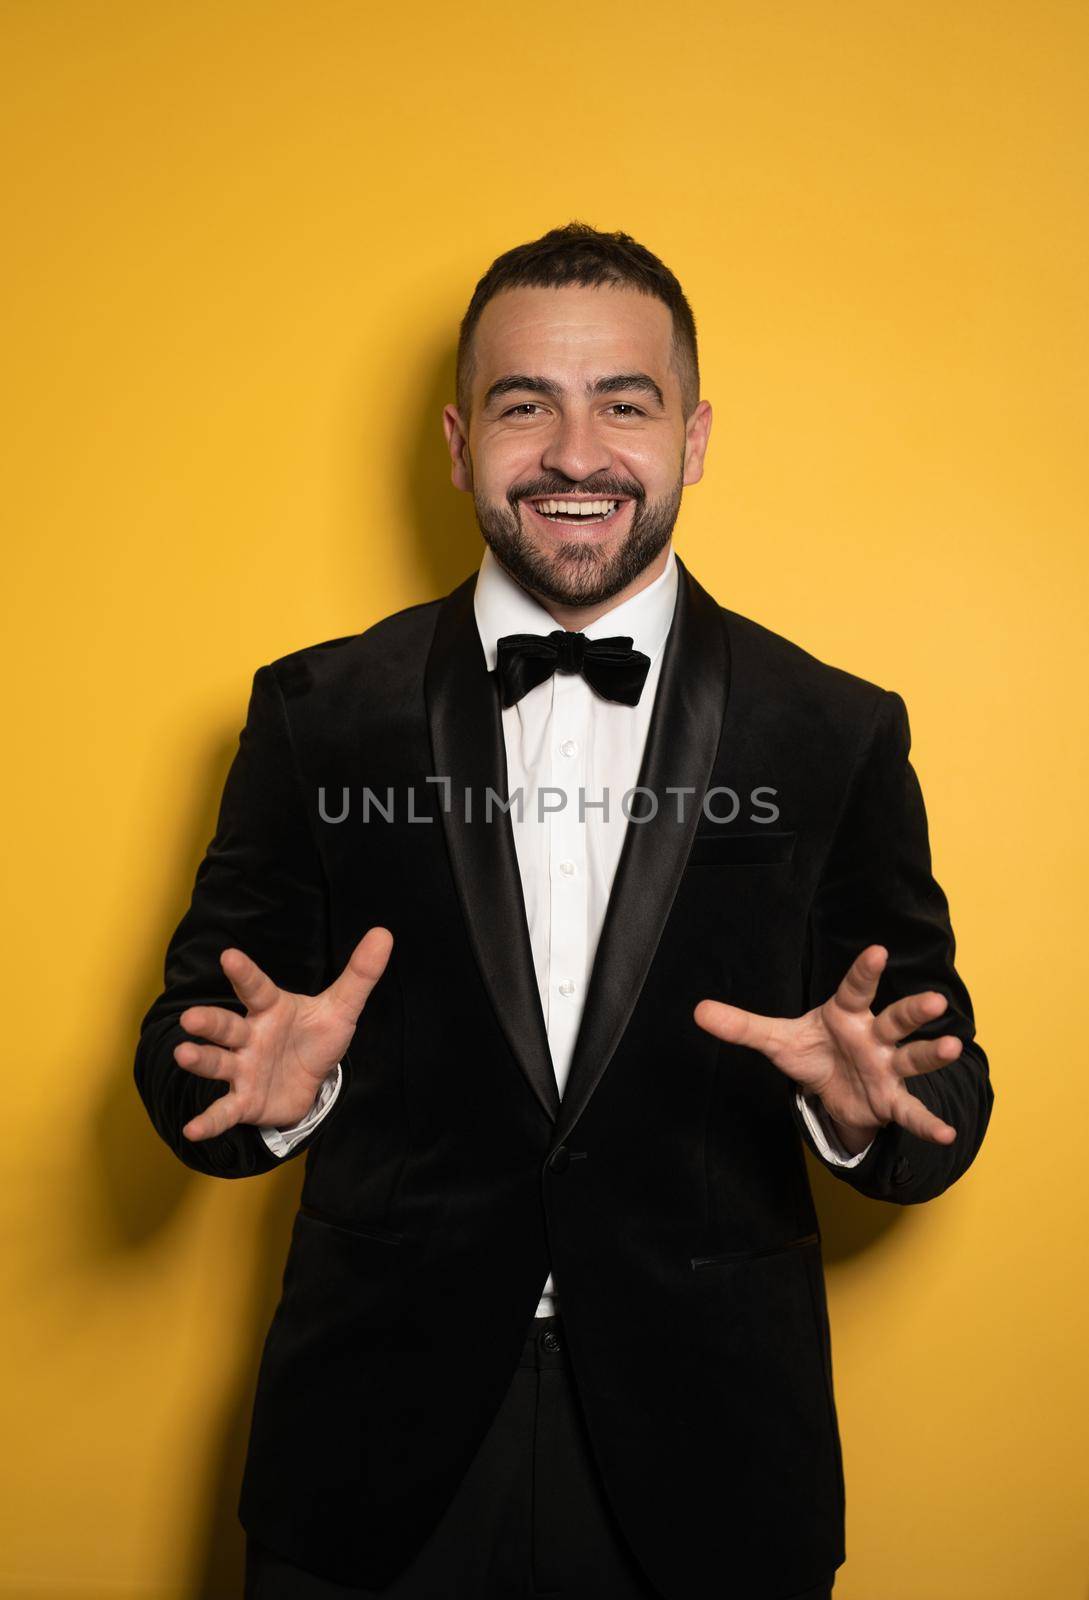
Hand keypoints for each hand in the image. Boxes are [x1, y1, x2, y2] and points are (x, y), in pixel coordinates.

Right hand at [173, 927, 393, 1140]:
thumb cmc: (316, 1037)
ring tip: (183, 1054)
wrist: (311, 1084)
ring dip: (201, 1061)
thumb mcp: (342, 1008)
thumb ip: (360, 974)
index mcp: (271, 1009)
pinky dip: (209, 1120)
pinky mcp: (244, 1101)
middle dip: (208, 1022)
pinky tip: (192, 1130)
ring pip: (218, 1063)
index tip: (229, 956)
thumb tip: (384, 934)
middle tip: (190, 1017)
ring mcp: (243, 1069)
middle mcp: (250, 1036)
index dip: (244, 973)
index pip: (256, 987)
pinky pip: (224, 1110)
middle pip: (226, 1026)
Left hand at [693, 944, 960, 1147]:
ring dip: (932, 1054)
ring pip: (912, 1058)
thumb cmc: (814, 1052)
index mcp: (846, 1014)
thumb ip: (742, 1026)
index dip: (866, 970)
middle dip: (913, 1011)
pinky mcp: (891, 1099)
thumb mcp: (777, 1040)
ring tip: (950, 1046)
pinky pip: (910, 1110)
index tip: (877, 950)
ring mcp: (887, 1068)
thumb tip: (698, 1011)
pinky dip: (927, 1122)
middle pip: (896, 1020)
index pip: (856, 988)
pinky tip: (945, 1132)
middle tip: (934, 1000)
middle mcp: (874, 1037)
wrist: (834, 1092)